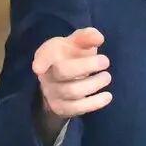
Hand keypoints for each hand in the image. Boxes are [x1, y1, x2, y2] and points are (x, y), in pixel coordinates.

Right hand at [31, 27, 111, 143]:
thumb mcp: (77, 42)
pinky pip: (77, 108)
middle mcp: (46, 75)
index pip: (43, 55)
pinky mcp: (61, 108)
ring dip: (94, 84)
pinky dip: (95, 103)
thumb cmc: (71, 55)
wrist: (64, 79)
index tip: (38, 67)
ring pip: (72, 91)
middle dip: (87, 66)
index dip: (41, 61)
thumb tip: (98, 38)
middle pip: (63, 72)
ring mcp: (52, 92)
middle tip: (106, 61)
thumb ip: (86, 36)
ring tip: (106, 77)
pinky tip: (107, 96)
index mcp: (48, 54)